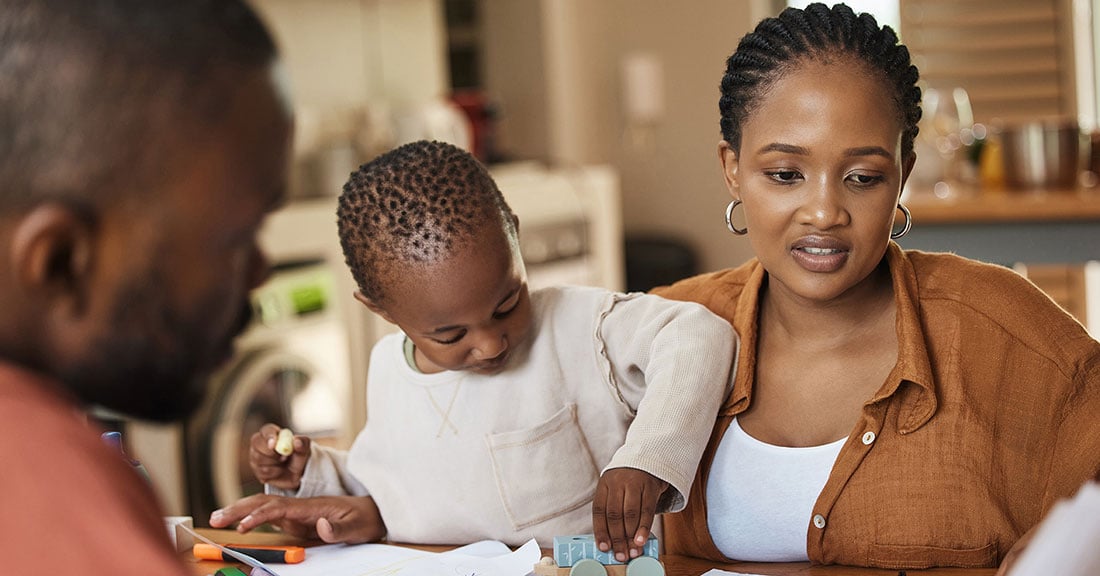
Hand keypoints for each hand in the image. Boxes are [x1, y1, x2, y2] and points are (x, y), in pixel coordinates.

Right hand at [209, 494, 386, 543]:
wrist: (377, 511)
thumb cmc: (367, 518)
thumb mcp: (358, 527)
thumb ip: (339, 529)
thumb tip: (320, 526)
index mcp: (312, 506)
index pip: (279, 508)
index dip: (259, 516)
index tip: (242, 527)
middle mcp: (302, 506)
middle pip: (265, 503)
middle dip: (239, 509)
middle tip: (214, 518)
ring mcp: (299, 511)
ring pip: (265, 508)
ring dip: (241, 511)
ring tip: (218, 518)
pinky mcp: (301, 518)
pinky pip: (273, 516)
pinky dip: (253, 517)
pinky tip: (239, 522)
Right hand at [249, 423, 310, 489]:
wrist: (297, 473)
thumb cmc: (298, 455)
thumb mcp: (304, 448)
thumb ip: (302, 443)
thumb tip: (297, 442)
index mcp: (272, 433)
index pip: (266, 430)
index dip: (269, 436)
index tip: (274, 444)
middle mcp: (260, 443)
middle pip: (256, 442)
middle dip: (269, 451)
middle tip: (283, 457)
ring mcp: (256, 456)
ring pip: (259, 459)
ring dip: (275, 463)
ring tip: (283, 462)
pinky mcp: (257, 470)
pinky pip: (263, 472)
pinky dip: (275, 473)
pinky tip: (279, 471)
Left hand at [592, 467, 667, 562]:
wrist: (648, 460)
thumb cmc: (628, 482)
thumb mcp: (615, 489)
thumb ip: (612, 510)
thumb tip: (611, 541)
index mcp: (604, 484)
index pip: (599, 510)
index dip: (600, 531)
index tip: (604, 548)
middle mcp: (617, 482)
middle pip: (614, 514)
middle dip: (617, 538)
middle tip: (620, 555)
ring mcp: (634, 483)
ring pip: (630, 514)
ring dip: (631, 536)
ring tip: (632, 551)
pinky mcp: (650, 487)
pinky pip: (646, 510)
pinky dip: (643, 528)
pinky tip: (641, 540)